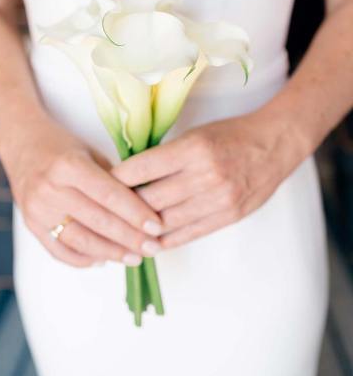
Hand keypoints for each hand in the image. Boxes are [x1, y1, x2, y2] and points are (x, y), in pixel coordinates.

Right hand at [5, 118, 162, 267]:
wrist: (21, 145)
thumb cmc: (63, 146)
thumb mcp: (90, 152)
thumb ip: (113, 179)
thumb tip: (144, 209)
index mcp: (69, 166)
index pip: (109, 195)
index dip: (136, 213)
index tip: (157, 227)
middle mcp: (51, 190)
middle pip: (98, 221)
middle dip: (130, 238)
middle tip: (153, 248)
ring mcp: (38, 211)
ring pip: (81, 241)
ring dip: (111, 253)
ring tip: (135, 258)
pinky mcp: (31, 226)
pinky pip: (60, 251)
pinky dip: (84, 259)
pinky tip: (104, 259)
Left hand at [112, 110, 302, 248]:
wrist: (274, 144)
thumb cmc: (230, 135)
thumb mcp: (196, 134)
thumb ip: (167, 157)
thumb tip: (131, 177)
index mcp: (194, 148)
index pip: (143, 168)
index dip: (117, 179)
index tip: (100, 185)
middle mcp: (206, 175)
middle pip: (151, 199)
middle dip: (125, 207)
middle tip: (106, 210)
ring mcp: (219, 199)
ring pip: (167, 221)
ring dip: (142, 228)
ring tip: (123, 230)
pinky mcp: (229, 216)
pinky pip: (188, 234)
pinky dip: (165, 240)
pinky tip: (149, 241)